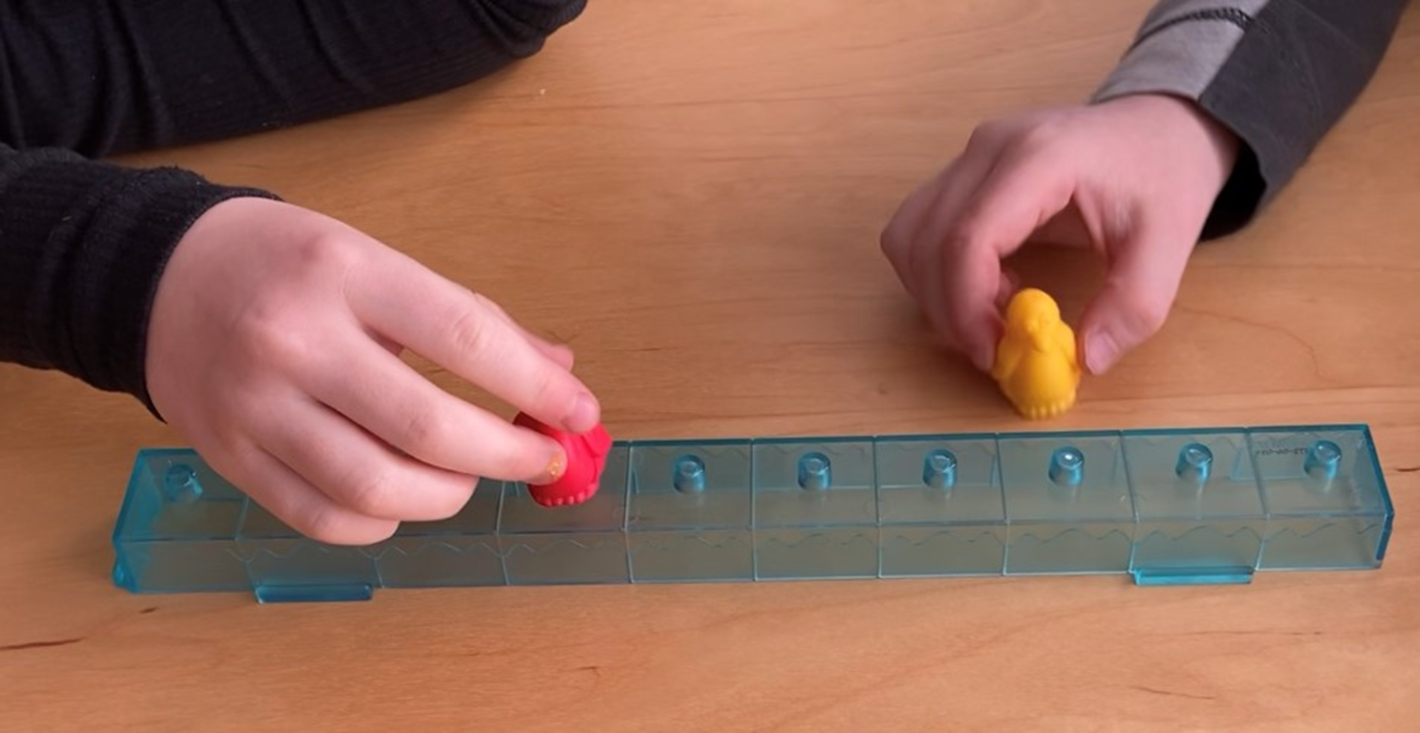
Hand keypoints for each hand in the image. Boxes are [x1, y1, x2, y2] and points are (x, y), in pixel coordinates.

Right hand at [145, 198, 599, 544]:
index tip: (580, 412)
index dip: (537, 388)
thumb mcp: (380, 263)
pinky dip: (384, 522)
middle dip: (507, 455)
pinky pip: (325, 520)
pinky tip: (404, 497)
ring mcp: (255, 407)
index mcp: (346, 273)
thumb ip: (473, 319)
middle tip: (540, 457)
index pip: (466, 339)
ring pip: (376, 488)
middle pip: (427, 428)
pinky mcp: (230, 458)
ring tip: (468, 475)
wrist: (160, 278)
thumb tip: (559, 372)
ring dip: (449, 496)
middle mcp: (295, 341)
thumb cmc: (289, 266)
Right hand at [880, 93, 1239, 373]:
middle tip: (993, 349)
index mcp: (1040, 157)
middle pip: (925, 239)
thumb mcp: (1170, 243)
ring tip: (994, 312)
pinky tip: (989, 286)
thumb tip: (1084, 360)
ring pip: (908, 235)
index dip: (966, 305)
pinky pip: (919, 228)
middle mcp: (990, 148)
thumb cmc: (1165, 173)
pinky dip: (937, 271)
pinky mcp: (961, 172)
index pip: (968, 236)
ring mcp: (969, 156)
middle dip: (947, 308)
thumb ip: (1133, 305)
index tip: (992, 353)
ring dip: (934, 290)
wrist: (1162, 125)